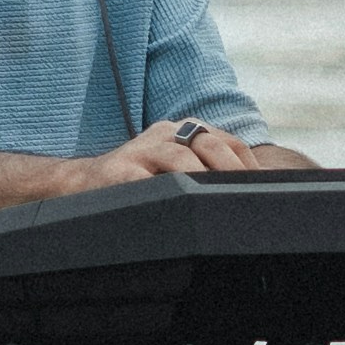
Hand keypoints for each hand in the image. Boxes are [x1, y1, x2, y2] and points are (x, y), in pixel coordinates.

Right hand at [61, 117, 257, 193]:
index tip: (263, 193)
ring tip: (219, 210)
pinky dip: (167, 197)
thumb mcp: (173, 167)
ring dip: (204, 184)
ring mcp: (141, 150)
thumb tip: (252, 193)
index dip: (249, 168)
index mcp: (183, 130)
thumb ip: (206, 172)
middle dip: (233, 175)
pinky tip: (182, 214)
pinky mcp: (119, 172)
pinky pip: (148, 183)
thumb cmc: (137, 180)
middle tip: (246, 205)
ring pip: (182, 160)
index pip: (228, 142)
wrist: (80, 184)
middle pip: (210, 146)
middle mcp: (164, 133)